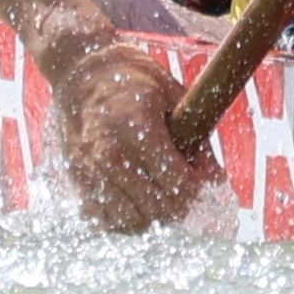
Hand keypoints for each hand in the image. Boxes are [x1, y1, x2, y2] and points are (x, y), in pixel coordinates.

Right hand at [51, 30, 209, 232]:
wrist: (81, 72)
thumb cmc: (136, 81)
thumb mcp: (174, 98)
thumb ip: (197, 140)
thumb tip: (217, 181)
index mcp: (136, 126)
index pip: (177, 182)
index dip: (198, 189)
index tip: (203, 181)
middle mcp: (109, 152)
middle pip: (155, 207)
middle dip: (180, 207)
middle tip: (189, 194)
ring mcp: (89, 169)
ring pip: (130, 220)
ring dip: (154, 218)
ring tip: (165, 199)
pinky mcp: (77, 181)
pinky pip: (103, 220)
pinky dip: (125, 221)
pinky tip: (138, 203)